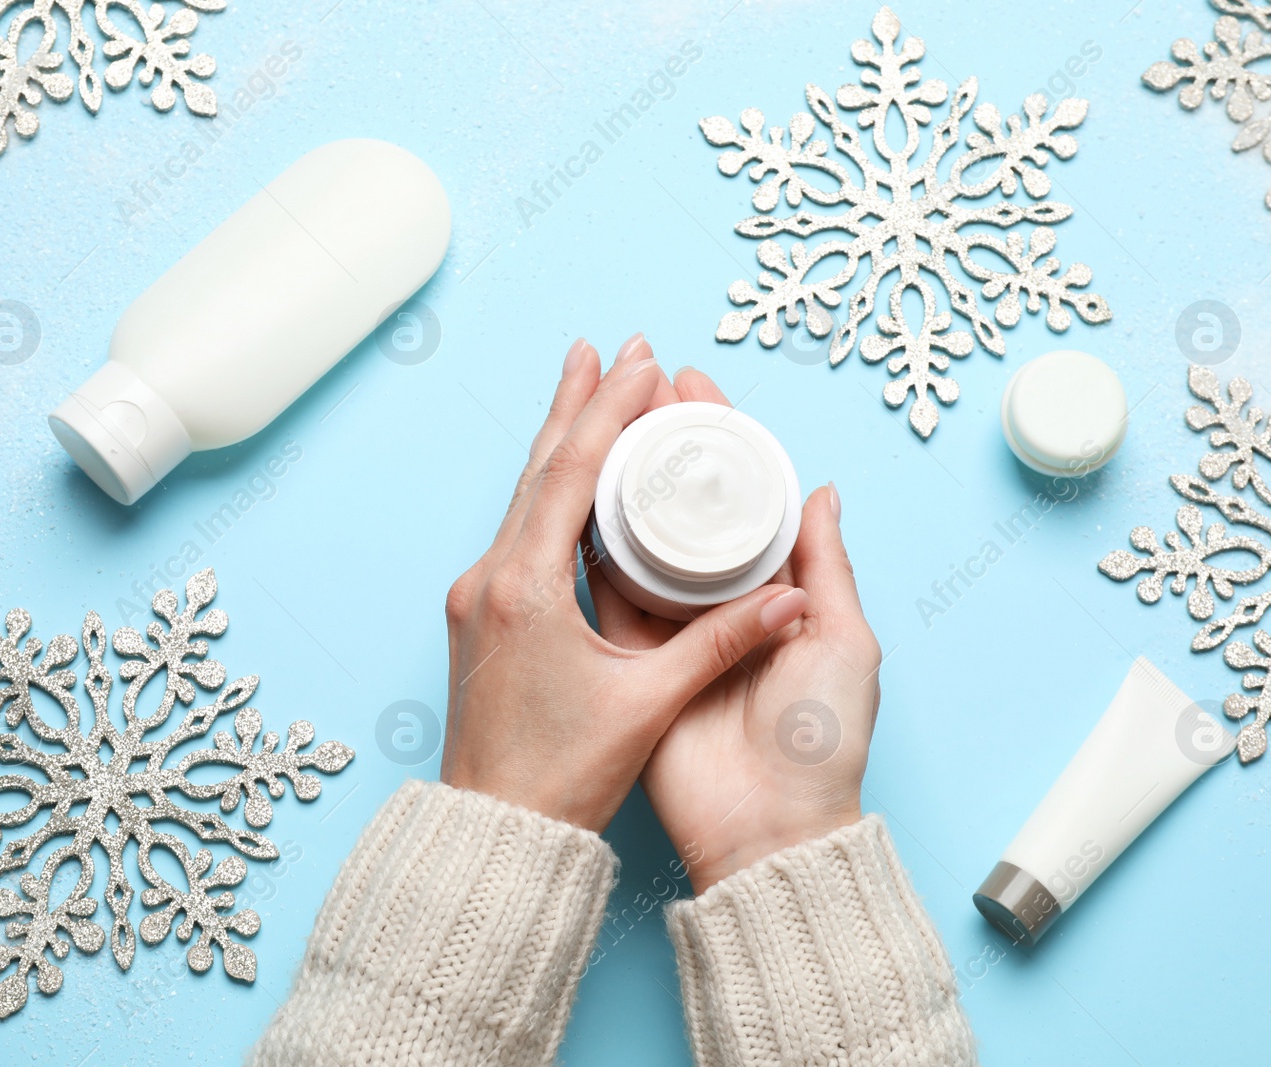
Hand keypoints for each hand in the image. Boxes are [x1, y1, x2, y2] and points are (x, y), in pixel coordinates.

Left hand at [440, 337, 811, 832]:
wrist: (490, 834)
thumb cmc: (560, 777)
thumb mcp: (649, 702)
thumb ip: (722, 641)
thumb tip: (793, 597)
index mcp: (526, 588)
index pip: (570, 472)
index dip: (610, 411)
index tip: (641, 362)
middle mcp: (489, 580)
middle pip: (537, 468)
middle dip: (577, 404)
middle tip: (609, 347)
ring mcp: (476, 599)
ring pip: (521, 496)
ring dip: (559, 441)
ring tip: (586, 387)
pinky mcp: (480, 620)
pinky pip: (515, 531)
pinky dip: (547, 491)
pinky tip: (568, 481)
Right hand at [584, 367, 880, 892]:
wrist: (766, 827)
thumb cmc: (819, 739)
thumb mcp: (843, 641)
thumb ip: (824, 565)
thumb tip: (820, 488)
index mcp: (778, 592)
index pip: (745, 498)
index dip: (722, 440)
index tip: (694, 386)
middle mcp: (722, 602)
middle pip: (688, 507)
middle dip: (664, 443)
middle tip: (641, 383)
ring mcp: (672, 628)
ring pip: (644, 537)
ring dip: (628, 477)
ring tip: (610, 418)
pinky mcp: (630, 658)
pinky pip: (606, 590)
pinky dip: (593, 542)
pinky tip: (580, 490)